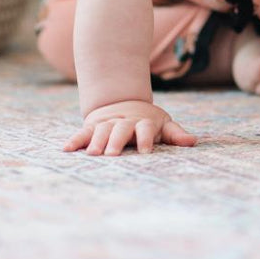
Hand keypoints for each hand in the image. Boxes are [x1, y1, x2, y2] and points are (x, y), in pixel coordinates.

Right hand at [64, 99, 196, 155]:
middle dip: (117, 141)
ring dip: (96, 141)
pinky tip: (66, 149)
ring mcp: (108, 123)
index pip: (146, 128)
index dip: (146, 138)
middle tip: (113, 154)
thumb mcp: (164, 125)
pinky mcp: (93, 126)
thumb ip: (176, 134)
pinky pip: (83, 132)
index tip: (145, 151)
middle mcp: (125, 122)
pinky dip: (75, 140)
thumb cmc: (147, 122)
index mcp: (143, 122)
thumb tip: (193, 142)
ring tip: (92, 154)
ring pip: (102, 131)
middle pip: (121, 129)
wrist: (124, 104)